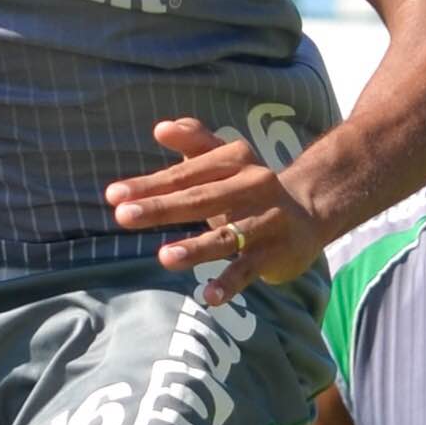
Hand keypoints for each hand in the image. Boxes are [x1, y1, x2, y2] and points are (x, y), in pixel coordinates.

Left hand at [105, 119, 324, 306]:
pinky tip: (209, 296)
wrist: (311, 212)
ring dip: (197, 247)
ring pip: (227, 236)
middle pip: (200, 198)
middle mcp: (251, 187)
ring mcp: (265, 222)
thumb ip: (194, 142)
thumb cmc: (250, 188)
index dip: (150, 184)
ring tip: (165, 257)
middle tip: (123, 216)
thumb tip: (160, 128)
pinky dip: (230, 283)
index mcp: (234, 161)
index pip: (186, 174)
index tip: (114, 195)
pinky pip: (249, 269)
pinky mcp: (275, 254)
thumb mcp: (226, 161)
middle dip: (161, 208)